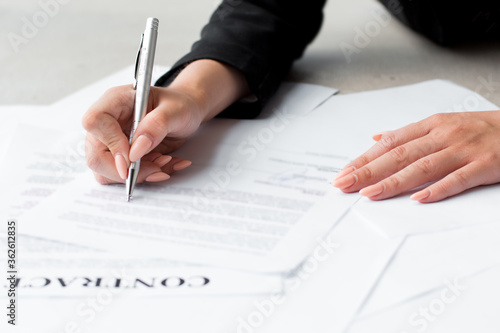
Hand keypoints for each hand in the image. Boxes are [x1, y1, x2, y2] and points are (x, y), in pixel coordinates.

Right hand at [82, 85, 200, 183]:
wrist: (186, 113)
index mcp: (115, 101)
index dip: (110, 143)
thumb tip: (135, 151)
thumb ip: (157, 125)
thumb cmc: (179, 105)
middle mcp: (108, 123)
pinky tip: (164, 165)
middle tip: (156, 167)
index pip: (95, 122)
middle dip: (126, 170)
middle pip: (95, 155)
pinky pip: (123, 176)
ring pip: (105, 172)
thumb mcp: (176, 110)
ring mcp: (112, 142)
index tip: (132, 158)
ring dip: (137, 175)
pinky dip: (146, 176)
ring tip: (164, 162)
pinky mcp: (121, 157)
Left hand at [333, 111, 499, 202]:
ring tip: (370, 193)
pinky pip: (458, 178)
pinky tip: (418, 199)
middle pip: (400, 155)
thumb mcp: (442, 124)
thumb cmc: (480, 128)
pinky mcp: (485, 164)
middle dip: (368, 170)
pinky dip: (437, 189)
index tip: (344, 172)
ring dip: (394, 181)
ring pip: (422, 167)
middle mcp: (443, 135)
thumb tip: (378, 138)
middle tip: (345, 184)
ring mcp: (464, 150)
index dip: (365, 158)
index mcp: (431, 125)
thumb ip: (409, 134)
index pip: (390, 143)